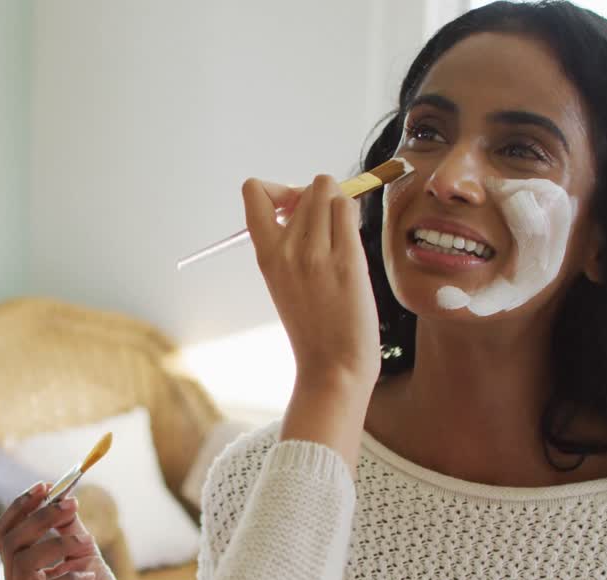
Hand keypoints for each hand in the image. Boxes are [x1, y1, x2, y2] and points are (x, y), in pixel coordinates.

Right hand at [0, 484, 140, 579]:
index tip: (45, 486)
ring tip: (87, 549)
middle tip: (71, 505)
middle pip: (10, 544)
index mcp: (19, 576)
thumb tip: (60, 498)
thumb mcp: (86, 559)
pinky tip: (89, 578)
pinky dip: (69, 577)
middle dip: (41, 518)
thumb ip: (70, 531)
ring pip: (24, 565)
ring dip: (58, 546)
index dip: (21, 507)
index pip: (6, 534)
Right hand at [243, 176, 380, 457]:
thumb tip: (306, 200)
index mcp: (265, 254)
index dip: (279, 190)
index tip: (293, 211)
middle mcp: (286, 249)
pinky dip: (352, 215)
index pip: (255, 191)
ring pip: (328, 190)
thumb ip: (289, 240)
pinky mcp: (346, 259)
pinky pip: (347, 208)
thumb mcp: (284, 280)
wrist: (333, 364)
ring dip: (338, 206)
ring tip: (341, 240)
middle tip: (327, 231)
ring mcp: (316, 253)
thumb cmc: (315, 323)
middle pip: (304, 187)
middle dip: (318, 199)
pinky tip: (352, 244)